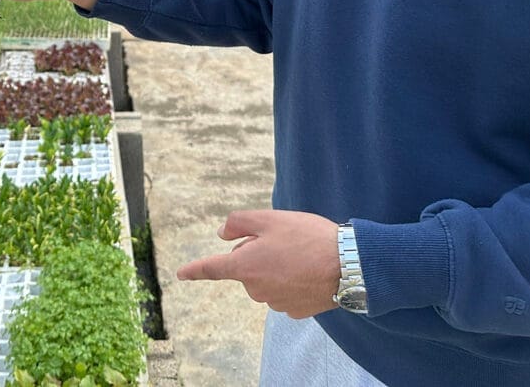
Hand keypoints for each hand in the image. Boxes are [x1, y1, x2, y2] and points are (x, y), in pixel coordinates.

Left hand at [176, 210, 340, 318]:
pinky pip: (284, 292)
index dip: (194, 270)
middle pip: (246, 268)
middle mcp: (256, 289)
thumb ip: (238, 223)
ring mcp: (275, 302)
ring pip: (266, 280)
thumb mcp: (269, 218)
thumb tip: (222, 235)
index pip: (212, 268)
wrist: (348, 265)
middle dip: (257, 254)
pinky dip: (291, 281)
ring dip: (275, 267)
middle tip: (283, 240)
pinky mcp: (295, 310)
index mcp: (245, 266)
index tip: (181, 274)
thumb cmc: (307, 237)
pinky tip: (309, 270)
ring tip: (301, 254)